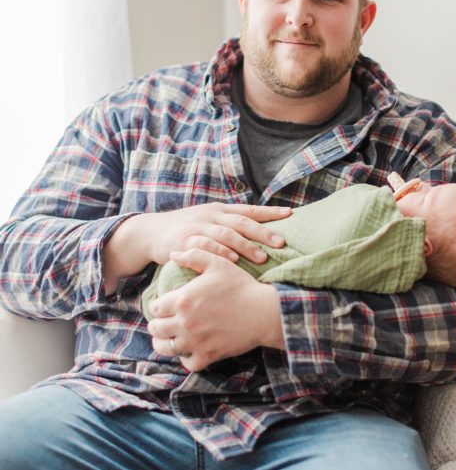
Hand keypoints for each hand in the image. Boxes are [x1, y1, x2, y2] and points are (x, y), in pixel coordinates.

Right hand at [144, 202, 291, 264]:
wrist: (151, 232)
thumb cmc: (188, 229)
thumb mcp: (210, 221)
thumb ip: (231, 225)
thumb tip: (263, 234)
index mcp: (220, 210)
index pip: (249, 210)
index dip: (270, 212)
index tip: (291, 214)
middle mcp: (211, 216)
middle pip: (241, 222)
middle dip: (263, 232)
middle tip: (281, 242)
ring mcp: (197, 228)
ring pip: (225, 234)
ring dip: (245, 246)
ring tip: (262, 257)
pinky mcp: (183, 242)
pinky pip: (204, 247)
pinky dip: (219, 253)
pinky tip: (231, 260)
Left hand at [147, 248, 284, 371]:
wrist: (265, 311)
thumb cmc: (242, 286)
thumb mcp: (219, 264)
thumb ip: (194, 256)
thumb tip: (173, 254)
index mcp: (183, 299)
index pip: (154, 307)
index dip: (158, 306)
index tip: (166, 306)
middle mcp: (184, 322)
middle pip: (155, 329)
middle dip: (158, 324)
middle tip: (166, 322)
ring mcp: (195, 341)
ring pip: (165, 348)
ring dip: (165, 343)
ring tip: (171, 338)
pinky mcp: (208, 355)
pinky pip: (187, 363)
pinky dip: (186, 358)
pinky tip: (191, 350)